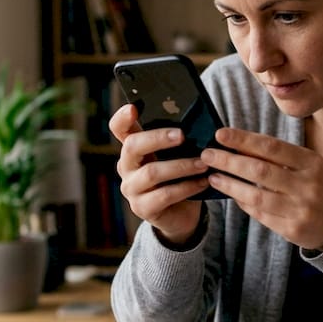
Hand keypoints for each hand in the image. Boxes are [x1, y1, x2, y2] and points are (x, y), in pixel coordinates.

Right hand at [109, 104, 207, 245]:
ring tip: (203, 163)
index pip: (119, 129)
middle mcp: (126, 167)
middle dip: (158, 138)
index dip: (122, 118)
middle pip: (132, 146)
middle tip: (182, 135)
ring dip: (181, 166)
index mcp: (133, 148)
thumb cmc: (180, 176)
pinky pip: (165, 195)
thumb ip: (178, 140)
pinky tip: (203, 182)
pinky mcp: (143, 208)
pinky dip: (187, 187)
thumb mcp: (177, 155)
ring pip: (151, 172)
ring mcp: (132, 189)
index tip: (133, 107)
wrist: (182, 213)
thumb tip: (197, 120)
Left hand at [201, 127, 322, 250]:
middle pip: (260, 171)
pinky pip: (260, 214)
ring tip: (213, 176)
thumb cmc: (318, 186)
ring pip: (255, 195)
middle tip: (207, 155)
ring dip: (230, 184)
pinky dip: (243, 202)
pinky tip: (231, 193)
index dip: (244, 140)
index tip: (220, 134)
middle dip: (229, 161)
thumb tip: (239, 145)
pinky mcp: (291, 229)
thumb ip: (278, 156)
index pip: (272, 147)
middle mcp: (306, 185)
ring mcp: (299, 209)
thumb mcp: (307, 165)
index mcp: (311, 163)